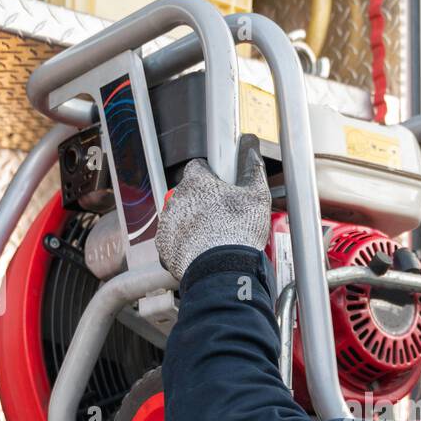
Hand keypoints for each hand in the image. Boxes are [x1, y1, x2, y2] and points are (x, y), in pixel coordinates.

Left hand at [156, 133, 270, 282]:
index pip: (198, 167)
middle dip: (203, 202)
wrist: (223, 270)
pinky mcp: (164, 245)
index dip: (212, 176)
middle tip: (222, 216)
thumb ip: (253, 169)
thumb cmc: (238, 234)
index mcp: (196, 181)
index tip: (222, 186)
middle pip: (189, 193)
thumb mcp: (257, 197)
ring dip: (193, 222)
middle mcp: (176, 198)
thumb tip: (251, 150)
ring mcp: (168, 222)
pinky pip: (173, 239)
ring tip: (214, 237)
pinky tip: (202, 250)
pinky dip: (185, 243)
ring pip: (180, 216)